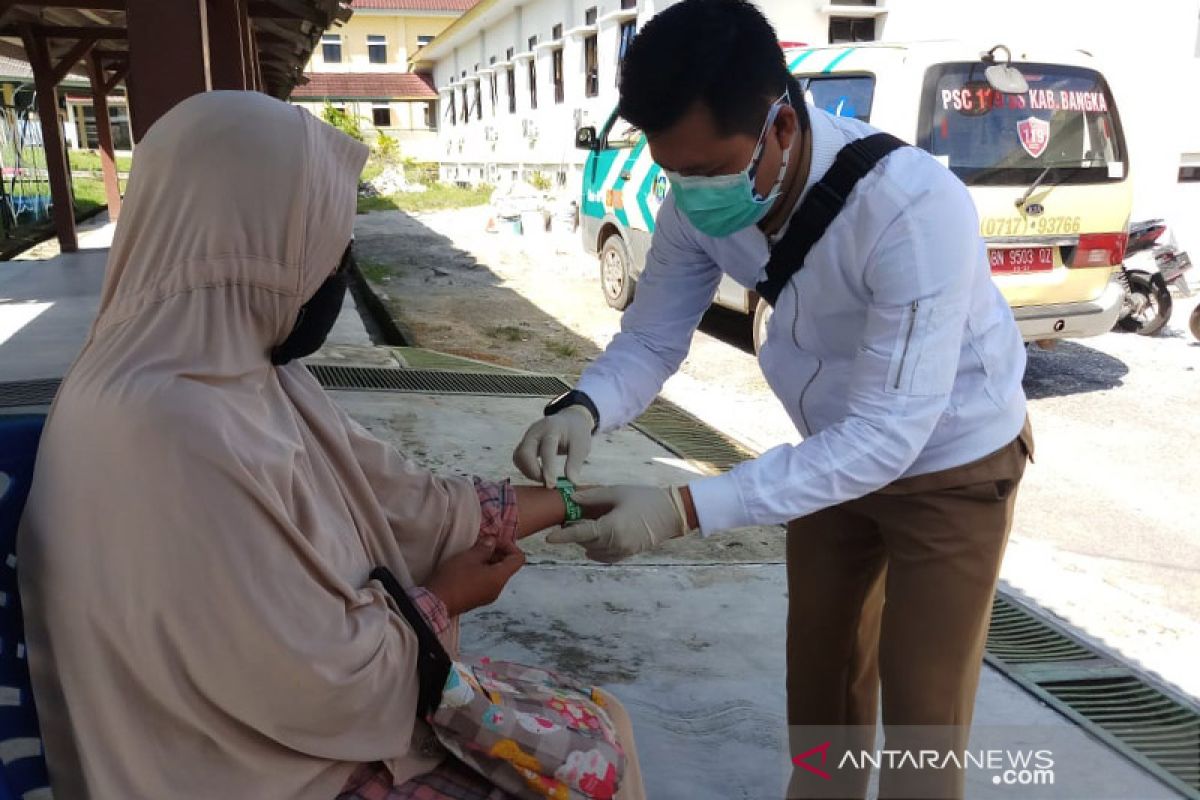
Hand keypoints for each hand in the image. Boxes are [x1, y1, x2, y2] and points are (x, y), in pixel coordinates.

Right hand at [425, 537, 524, 615]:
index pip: (518, 559)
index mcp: (500, 578)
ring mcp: (488, 596)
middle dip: (497, 552)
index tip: (493, 541)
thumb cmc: (454, 578)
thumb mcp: (469, 557)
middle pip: (507, 566)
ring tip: (472, 554)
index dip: (509, 546)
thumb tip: (492, 542)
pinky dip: (482, 571)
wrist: (436, 602)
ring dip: (488, 561)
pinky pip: (487, 582)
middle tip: (480, 544)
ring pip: (496, 574)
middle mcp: (498, 589)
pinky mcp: (477, 599)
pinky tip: (466, 567)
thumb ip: (484, 547)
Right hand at [512, 405, 593, 487]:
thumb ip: (575, 463)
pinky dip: (526, 469)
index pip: (546, 448)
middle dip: (533, 472)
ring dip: (528, 472)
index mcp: (552, 429)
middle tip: (547, 483)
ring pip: (518, 457)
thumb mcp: (581, 446)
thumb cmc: (576, 432)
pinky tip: (538, 474)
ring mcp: (527, 437)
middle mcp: (536, 431)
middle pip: (524, 453)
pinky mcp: (524, 443)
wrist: (569, 419)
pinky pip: (519, 459)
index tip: (552, 484)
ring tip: (544, 478)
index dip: (547, 468)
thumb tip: (571, 482)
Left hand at [545, 485, 690, 562]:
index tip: (548, 538)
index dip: (563, 536)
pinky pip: (605, 557)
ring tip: (587, 525)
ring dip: (586, 541)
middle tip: (572, 518)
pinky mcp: (628, 555)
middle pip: (585, 543)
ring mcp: (622, 552)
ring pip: (593, 552)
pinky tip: (597, 538)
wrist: (673, 513)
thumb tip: (571, 498)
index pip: (580, 534)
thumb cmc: (645, 499)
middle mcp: (615, 544)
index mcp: (611, 528)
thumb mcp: (617, 492)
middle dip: (575, 533)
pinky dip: (597, 550)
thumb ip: (592, 497)